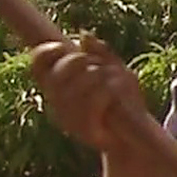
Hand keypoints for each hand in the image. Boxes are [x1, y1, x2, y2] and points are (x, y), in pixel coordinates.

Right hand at [28, 33, 145, 153]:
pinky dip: (109, 89)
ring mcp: (69, 120)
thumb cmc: (124, 105)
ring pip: (79, 84)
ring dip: (102, 75)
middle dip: (82, 61)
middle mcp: (57, 105)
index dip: (47, 51)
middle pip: (59, 72)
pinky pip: (94, 100)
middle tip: (101, 67)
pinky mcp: (86, 131)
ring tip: (116, 79)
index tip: (64, 45)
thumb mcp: (115, 73)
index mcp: (58, 89)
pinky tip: (116, 90)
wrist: (138, 142)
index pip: (38, 64)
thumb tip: (83, 34)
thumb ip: (100, 54)